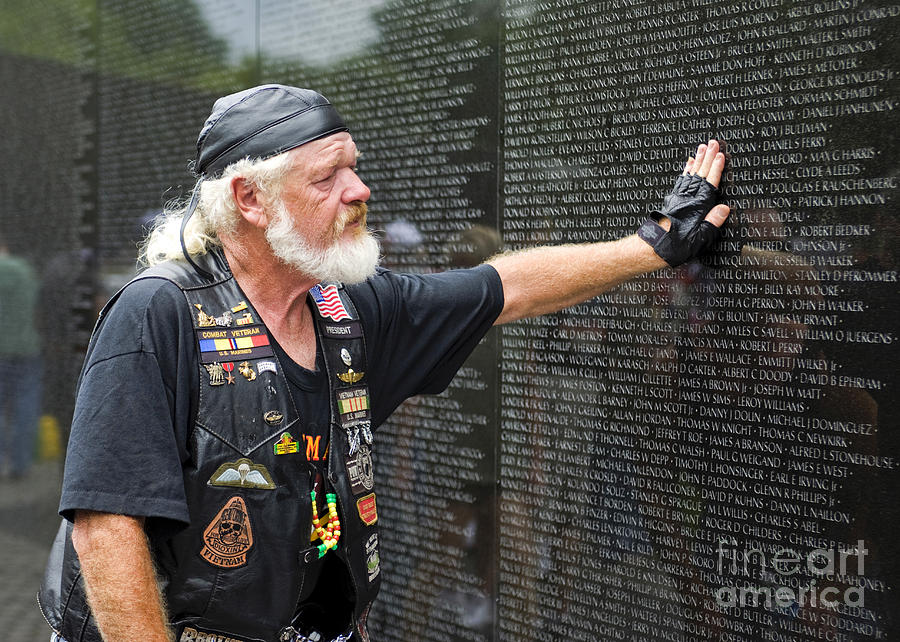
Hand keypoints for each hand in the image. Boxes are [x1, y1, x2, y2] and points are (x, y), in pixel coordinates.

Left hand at [637, 139, 730, 265]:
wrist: (652, 248)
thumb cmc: (675, 247)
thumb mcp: (699, 240)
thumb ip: (712, 223)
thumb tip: (724, 208)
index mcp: (697, 207)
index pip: (709, 183)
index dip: (716, 168)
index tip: (721, 155)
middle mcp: (688, 199)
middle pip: (700, 174)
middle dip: (708, 157)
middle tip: (713, 142)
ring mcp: (679, 198)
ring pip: (690, 174)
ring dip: (697, 160)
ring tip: (702, 147)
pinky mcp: (672, 201)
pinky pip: (681, 181)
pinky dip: (686, 170)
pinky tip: (689, 163)